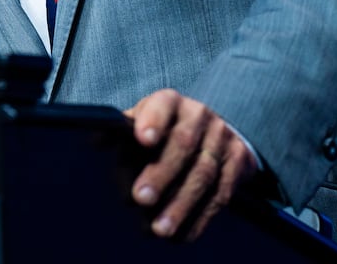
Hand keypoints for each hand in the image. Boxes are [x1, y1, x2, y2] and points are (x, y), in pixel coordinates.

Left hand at [123, 89, 257, 240]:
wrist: (217, 130)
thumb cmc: (166, 128)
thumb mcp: (144, 120)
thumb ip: (122, 132)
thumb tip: (97, 141)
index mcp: (171, 102)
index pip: (162, 106)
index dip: (153, 121)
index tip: (142, 140)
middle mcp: (199, 116)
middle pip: (183, 144)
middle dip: (161, 174)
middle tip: (141, 198)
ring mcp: (222, 139)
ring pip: (203, 174)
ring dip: (180, 205)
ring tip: (159, 228)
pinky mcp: (238, 163)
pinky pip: (221, 195)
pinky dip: (200, 218)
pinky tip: (182, 234)